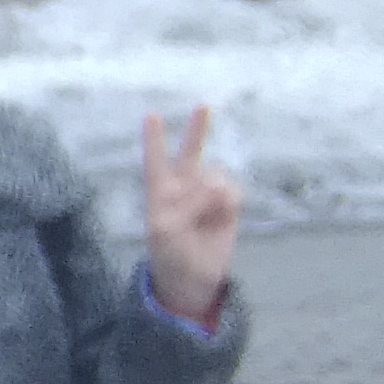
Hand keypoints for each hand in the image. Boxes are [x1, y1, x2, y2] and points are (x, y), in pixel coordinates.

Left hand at [142, 106, 239, 323]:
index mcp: (160, 192)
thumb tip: (216, 183)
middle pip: (190, 153)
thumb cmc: (169, 253)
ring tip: (205, 216)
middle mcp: (183, 188)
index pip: (155, 160)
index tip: (151, 114)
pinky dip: (227, 202)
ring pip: (215, 177)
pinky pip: (231, 192)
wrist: (193, 279)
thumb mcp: (167, 229)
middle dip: (197, 130)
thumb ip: (188, 202)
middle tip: (203, 105)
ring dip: (212, 194)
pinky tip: (221, 217)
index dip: (154, 138)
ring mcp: (207, 195)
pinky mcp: (228, 206)